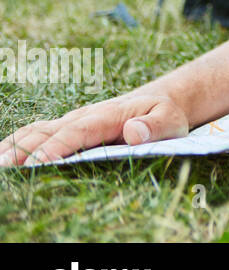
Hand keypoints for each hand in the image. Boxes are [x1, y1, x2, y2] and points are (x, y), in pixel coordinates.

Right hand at [0, 94, 188, 166]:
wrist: (159, 102)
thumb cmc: (165, 115)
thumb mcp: (171, 120)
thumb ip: (155, 126)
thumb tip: (132, 132)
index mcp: (109, 115)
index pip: (79, 131)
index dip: (58, 146)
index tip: (39, 161)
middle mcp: (85, 116)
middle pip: (50, 131)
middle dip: (25, 149)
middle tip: (5, 167)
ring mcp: (73, 121)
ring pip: (38, 130)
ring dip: (15, 145)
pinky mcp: (67, 128)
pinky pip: (37, 132)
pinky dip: (18, 142)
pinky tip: (4, 155)